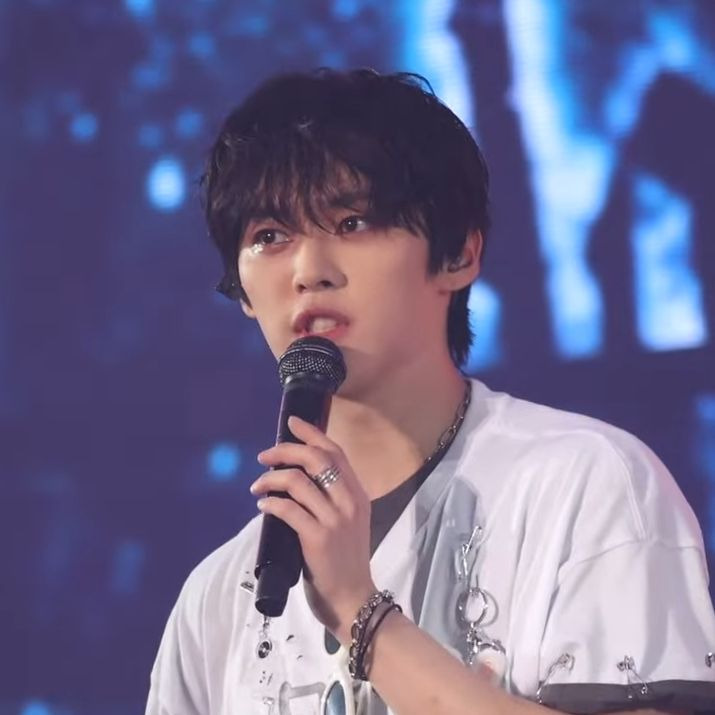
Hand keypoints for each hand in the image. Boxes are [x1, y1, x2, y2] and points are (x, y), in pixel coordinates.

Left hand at [250, 416, 375, 642]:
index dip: (312, 433)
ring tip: (258, 486)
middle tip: (264, 456)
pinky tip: (263, 504)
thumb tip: (297, 478)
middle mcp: (349, 501)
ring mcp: (335, 520)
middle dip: (286, 451)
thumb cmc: (346, 561)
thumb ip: (332, 499)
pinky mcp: (318, 538)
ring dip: (271, 479)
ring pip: (298, 481)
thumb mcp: (348, 522)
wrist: (354, 599)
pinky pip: (288, 509)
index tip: (291, 423)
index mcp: (357, 494)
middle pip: (316, 459)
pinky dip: (271, 502)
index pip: (335, 452)